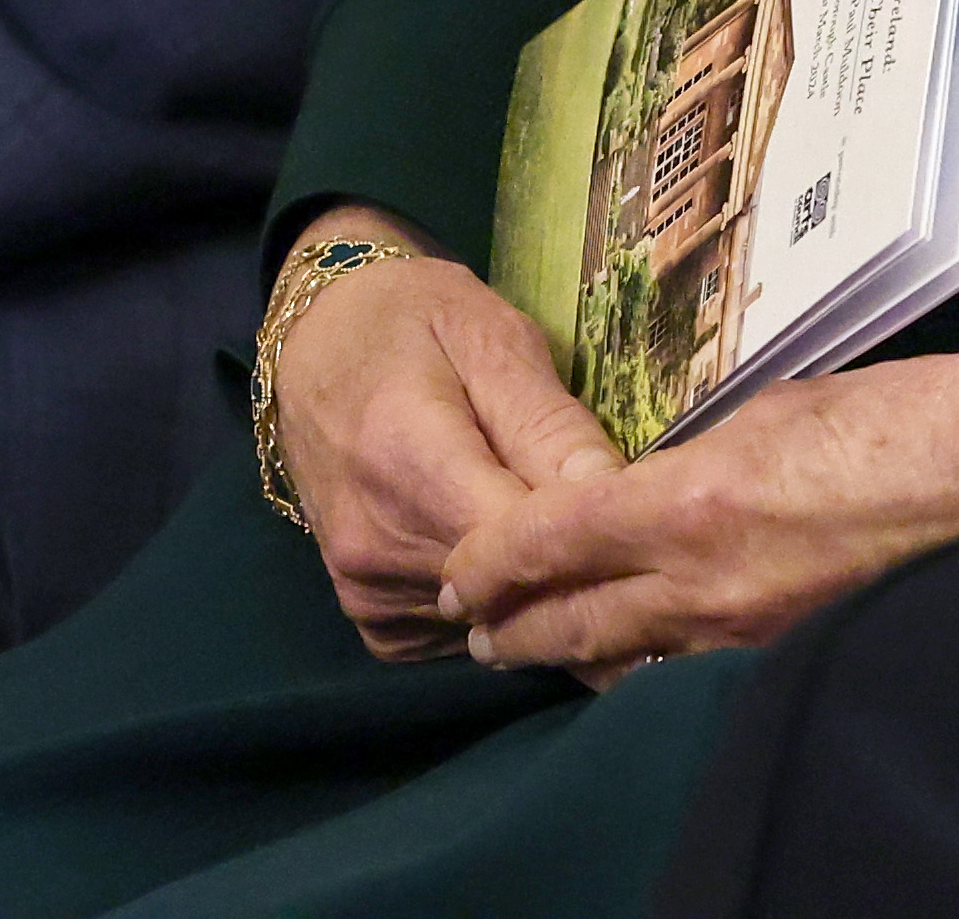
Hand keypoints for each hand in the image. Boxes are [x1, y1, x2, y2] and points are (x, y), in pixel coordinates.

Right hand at [271, 205, 622, 661]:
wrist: (316, 344)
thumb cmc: (411, 321)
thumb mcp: (492, 336)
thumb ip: (548, 422)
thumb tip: (615, 495)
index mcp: (406, 462)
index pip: (523, 543)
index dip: (593, 532)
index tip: (642, 508)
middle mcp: (375, 547)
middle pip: (513, 591)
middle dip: (578, 563)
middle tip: (622, 517)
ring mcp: (367, 594)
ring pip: (496, 621)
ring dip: (542, 587)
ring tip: (563, 522)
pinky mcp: (373, 623)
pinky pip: (464, 637)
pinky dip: (501, 605)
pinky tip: (515, 550)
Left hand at [437, 297, 958, 688]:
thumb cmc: (922, 415)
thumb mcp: (794, 401)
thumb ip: (712, 448)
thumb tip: (675, 469)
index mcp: (693, 504)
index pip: (550, 542)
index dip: (492, 560)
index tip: (459, 565)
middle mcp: (706, 588)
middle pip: (571, 628)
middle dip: (514, 627)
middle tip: (476, 625)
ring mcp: (753, 640)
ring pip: (631, 666)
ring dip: (579, 655)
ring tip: (545, 645)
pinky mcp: (799, 661)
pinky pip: (699, 677)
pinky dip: (657, 670)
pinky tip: (654, 661)